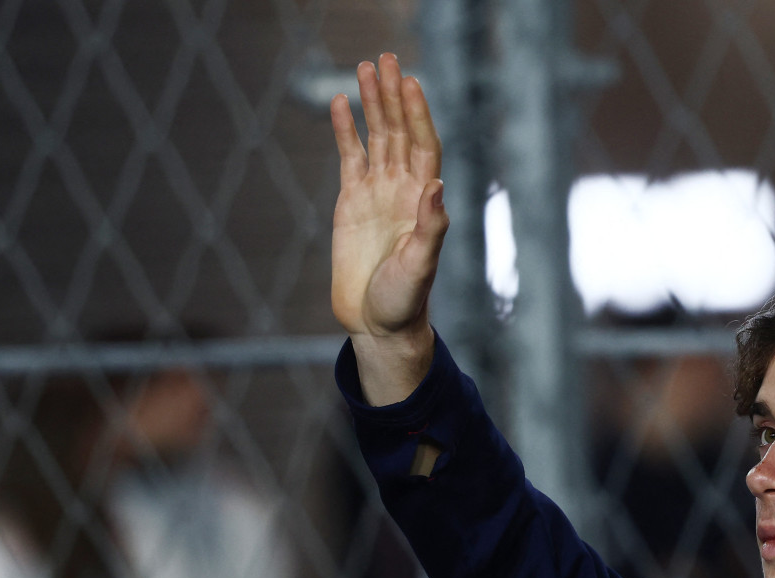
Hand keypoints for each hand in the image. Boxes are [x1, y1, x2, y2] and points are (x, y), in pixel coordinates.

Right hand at [330, 53, 448, 403]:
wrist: (379, 324)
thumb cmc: (406, 300)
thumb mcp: (421, 266)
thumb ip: (430, 228)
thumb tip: (436, 186)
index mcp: (422, 201)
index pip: (423, 146)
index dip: (418, 114)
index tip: (410, 82)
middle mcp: (402, 191)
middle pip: (400, 132)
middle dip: (393, 96)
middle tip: (385, 57)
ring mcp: (376, 194)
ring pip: (376, 138)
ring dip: (372, 103)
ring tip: (365, 66)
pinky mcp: (350, 204)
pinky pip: (349, 158)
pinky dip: (344, 131)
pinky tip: (339, 104)